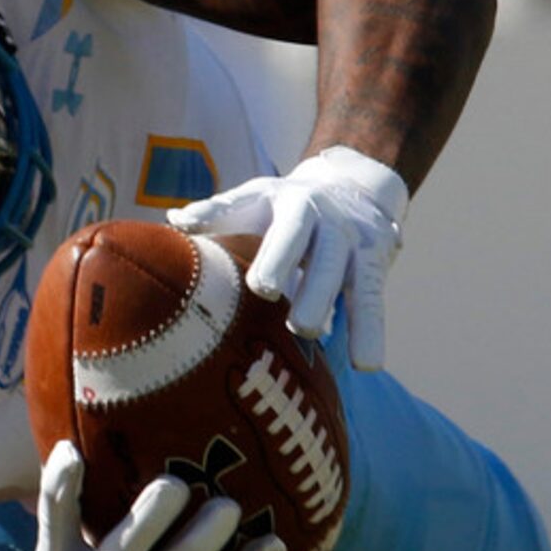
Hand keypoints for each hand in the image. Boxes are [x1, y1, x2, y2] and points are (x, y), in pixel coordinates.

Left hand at [167, 145, 408, 370]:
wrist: (352, 186)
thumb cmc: (285, 207)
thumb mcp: (255, 201)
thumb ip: (220, 213)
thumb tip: (176, 220)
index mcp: (289, 201)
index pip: (278, 224)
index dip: (269, 251)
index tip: (259, 284)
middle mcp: (326, 218)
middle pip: (314, 248)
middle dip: (295, 272)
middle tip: (274, 300)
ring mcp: (354, 241)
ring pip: (349, 274)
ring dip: (328, 302)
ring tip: (308, 333)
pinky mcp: (375, 265)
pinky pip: (372, 301)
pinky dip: (370, 331)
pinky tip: (366, 364)